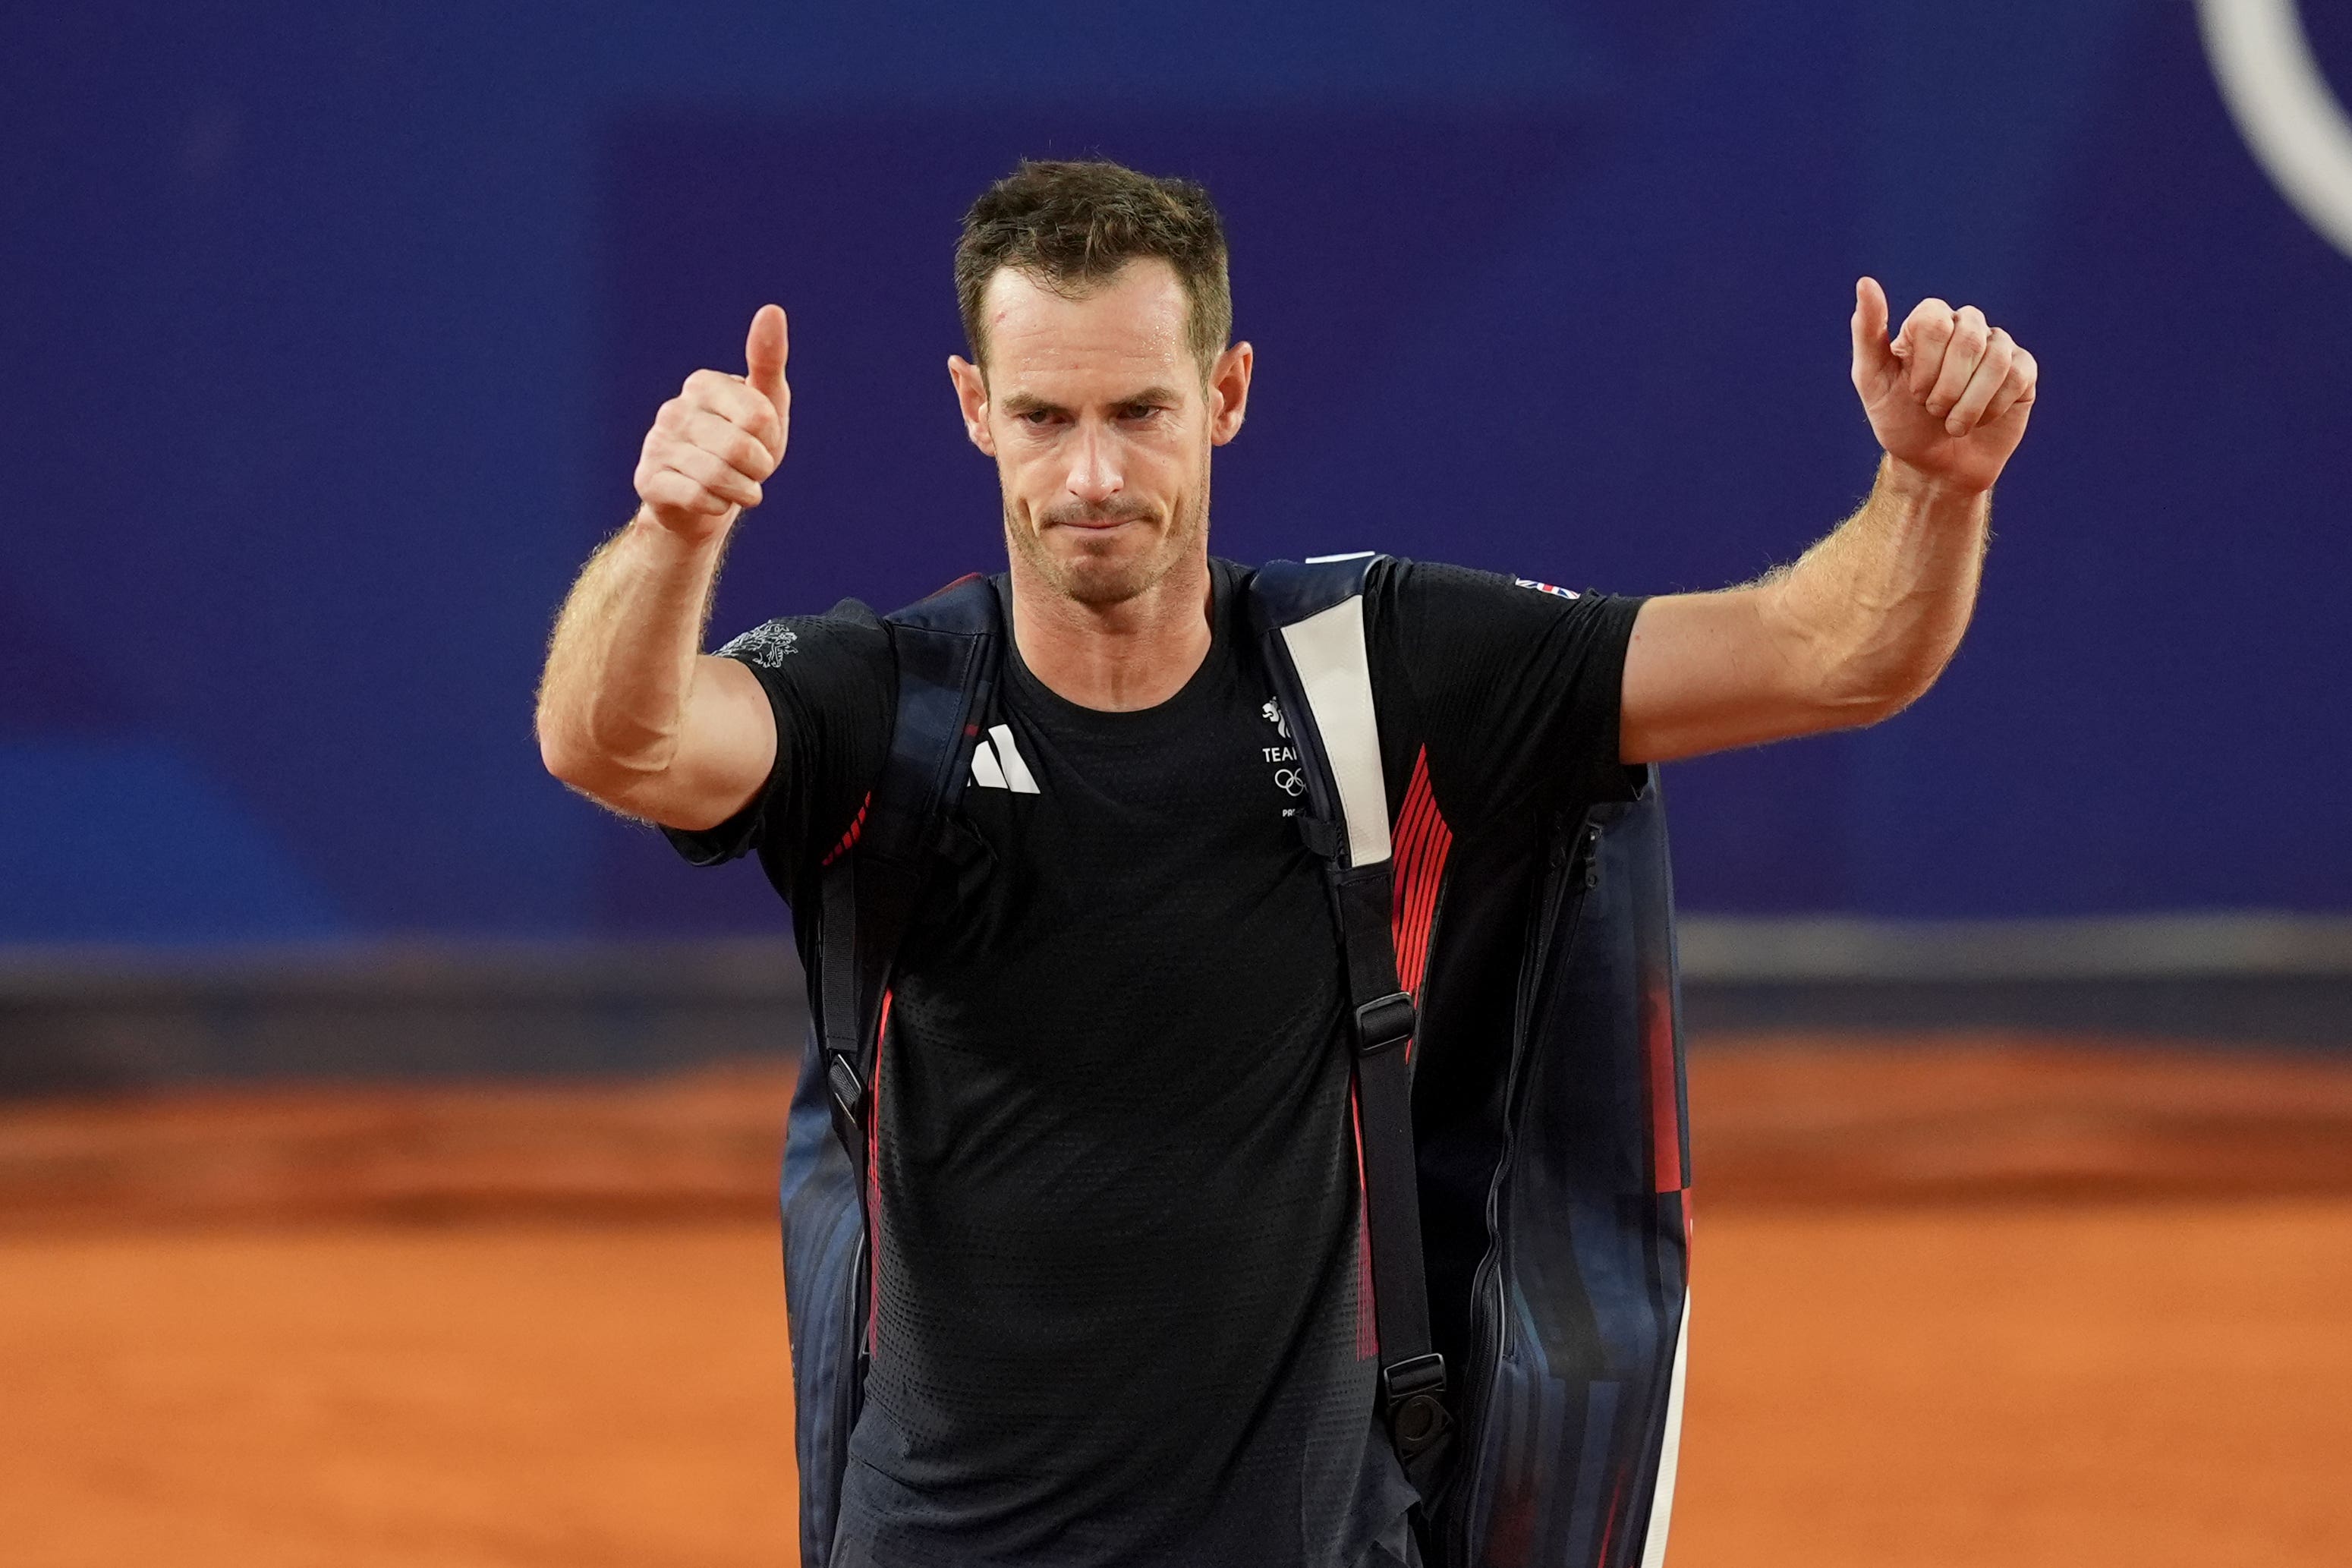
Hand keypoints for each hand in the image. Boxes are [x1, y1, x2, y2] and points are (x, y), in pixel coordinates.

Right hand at [634, 305, 790, 542]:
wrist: (705, 503)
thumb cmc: (742, 448)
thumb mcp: (765, 406)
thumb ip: (768, 360)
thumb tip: (772, 310)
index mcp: (702, 384)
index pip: (758, 417)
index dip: (770, 439)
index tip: (760, 441)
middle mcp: (673, 409)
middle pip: (740, 449)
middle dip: (759, 469)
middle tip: (751, 470)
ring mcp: (656, 444)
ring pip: (719, 476)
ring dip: (743, 490)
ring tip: (737, 487)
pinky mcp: (647, 480)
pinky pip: (699, 498)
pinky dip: (719, 506)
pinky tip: (713, 501)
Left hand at [1850, 278, 2036, 494]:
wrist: (1934, 467)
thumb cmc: (1900, 423)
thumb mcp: (1872, 381)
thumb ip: (1867, 332)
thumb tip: (1866, 282)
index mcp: (1929, 323)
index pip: (1935, 320)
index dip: (1926, 364)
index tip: (1914, 393)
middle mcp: (1966, 327)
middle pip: (1969, 336)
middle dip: (1948, 386)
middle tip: (1933, 410)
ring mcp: (1998, 347)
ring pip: (1997, 357)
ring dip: (1970, 403)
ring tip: (1954, 424)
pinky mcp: (2023, 371)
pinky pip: (2018, 375)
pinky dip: (1993, 407)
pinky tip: (1981, 420)